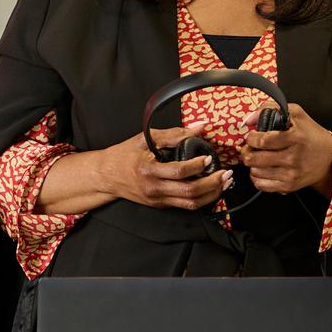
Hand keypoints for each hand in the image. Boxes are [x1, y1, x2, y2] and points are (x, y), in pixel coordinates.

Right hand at [99, 138, 233, 210]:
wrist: (105, 176)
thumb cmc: (124, 155)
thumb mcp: (145, 138)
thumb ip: (174, 134)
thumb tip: (199, 127)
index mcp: (148, 170)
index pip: (179, 172)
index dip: (198, 166)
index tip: (208, 158)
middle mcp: (154, 188)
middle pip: (189, 192)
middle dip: (212, 184)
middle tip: (225, 174)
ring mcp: (157, 199)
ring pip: (190, 203)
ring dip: (212, 195)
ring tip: (224, 183)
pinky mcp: (160, 204)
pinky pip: (185, 205)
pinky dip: (202, 199)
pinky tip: (212, 190)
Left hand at [240, 102, 331, 193]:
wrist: (330, 158)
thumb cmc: (310, 134)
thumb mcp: (296, 114)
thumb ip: (271, 108)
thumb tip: (249, 119)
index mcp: (295, 138)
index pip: (261, 141)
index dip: (251, 138)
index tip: (252, 136)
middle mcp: (293, 158)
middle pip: (254, 159)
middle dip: (247, 151)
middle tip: (251, 147)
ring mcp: (291, 174)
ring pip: (255, 172)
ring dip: (252, 164)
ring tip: (259, 157)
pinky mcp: (289, 186)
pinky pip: (261, 185)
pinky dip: (257, 177)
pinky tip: (263, 169)